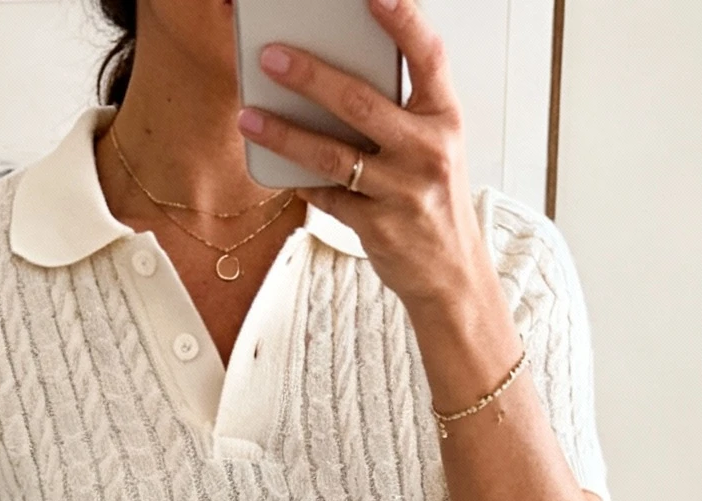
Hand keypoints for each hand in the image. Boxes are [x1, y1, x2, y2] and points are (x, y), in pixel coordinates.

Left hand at [237, 0, 500, 324]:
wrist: (451, 273)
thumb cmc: (434, 199)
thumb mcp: (435, 145)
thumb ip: (399, 110)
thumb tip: (334, 76)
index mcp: (445, 118)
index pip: (427, 55)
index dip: (402, 20)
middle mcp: (428, 151)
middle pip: (361, 103)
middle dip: (310, 76)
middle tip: (271, 56)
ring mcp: (403, 191)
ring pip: (333, 154)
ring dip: (284, 133)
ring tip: (250, 115)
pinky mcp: (378, 227)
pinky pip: (326, 196)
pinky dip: (299, 180)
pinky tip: (273, 164)